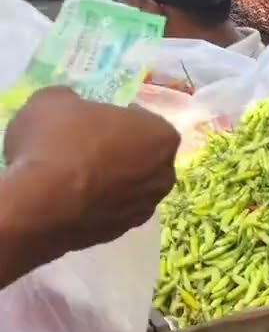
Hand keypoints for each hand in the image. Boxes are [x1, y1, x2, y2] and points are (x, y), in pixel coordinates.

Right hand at [3, 86, 178, 258]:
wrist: (42, 204)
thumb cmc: (57, 142)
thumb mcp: (54, 101)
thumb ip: (73, 101)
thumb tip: (72, 106)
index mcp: (160, 135)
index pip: (146, 120)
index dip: (122, 118)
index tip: (100, 118)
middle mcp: (164, 173)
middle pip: (144, 155)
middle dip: (122, 150)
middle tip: (89, 144)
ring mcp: (146, 206)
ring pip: (132, 185)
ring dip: (112, 178)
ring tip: (78, 173)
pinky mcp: (123, 231)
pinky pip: (114, 208)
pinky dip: (99, 202)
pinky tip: (74, 196)